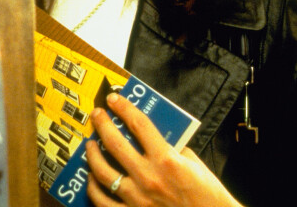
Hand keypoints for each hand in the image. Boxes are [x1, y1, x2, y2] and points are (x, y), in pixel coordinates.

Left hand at [85, 93, 242, 206]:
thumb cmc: (206, 195)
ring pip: (103, 172)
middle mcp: (149, 178)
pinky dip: (94, 188)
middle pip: (115, 144)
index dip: (124, 108)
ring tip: (90, 144)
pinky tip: (92, 177)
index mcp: (167, 160)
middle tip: (97, 115)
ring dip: (93, 155)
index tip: (114, 99)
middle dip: (102, 125)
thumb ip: (171, 147)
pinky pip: (103, 201)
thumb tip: (149, 134)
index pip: (139, 125)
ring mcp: (138, 199)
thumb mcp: (192, 163)